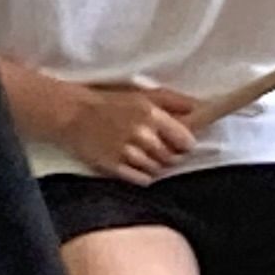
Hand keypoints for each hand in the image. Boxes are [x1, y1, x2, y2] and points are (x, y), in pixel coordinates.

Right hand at [62, 83, 197, 184]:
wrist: (73, 114)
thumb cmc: (112, 103)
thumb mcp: (144, 95)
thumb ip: (175, 101)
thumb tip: (201, 107)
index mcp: (152, 114)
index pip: (186, 141)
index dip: (186, 144)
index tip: (181, 142)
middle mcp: (142, 134)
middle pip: (173, 158)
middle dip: (170, 155)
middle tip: (157, 147)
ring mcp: (127, 152)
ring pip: (158, 170)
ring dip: (155, 165)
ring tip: (141, 152)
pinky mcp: (114, 167)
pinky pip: (142, 180)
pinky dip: (142, 174)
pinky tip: (133, 162)